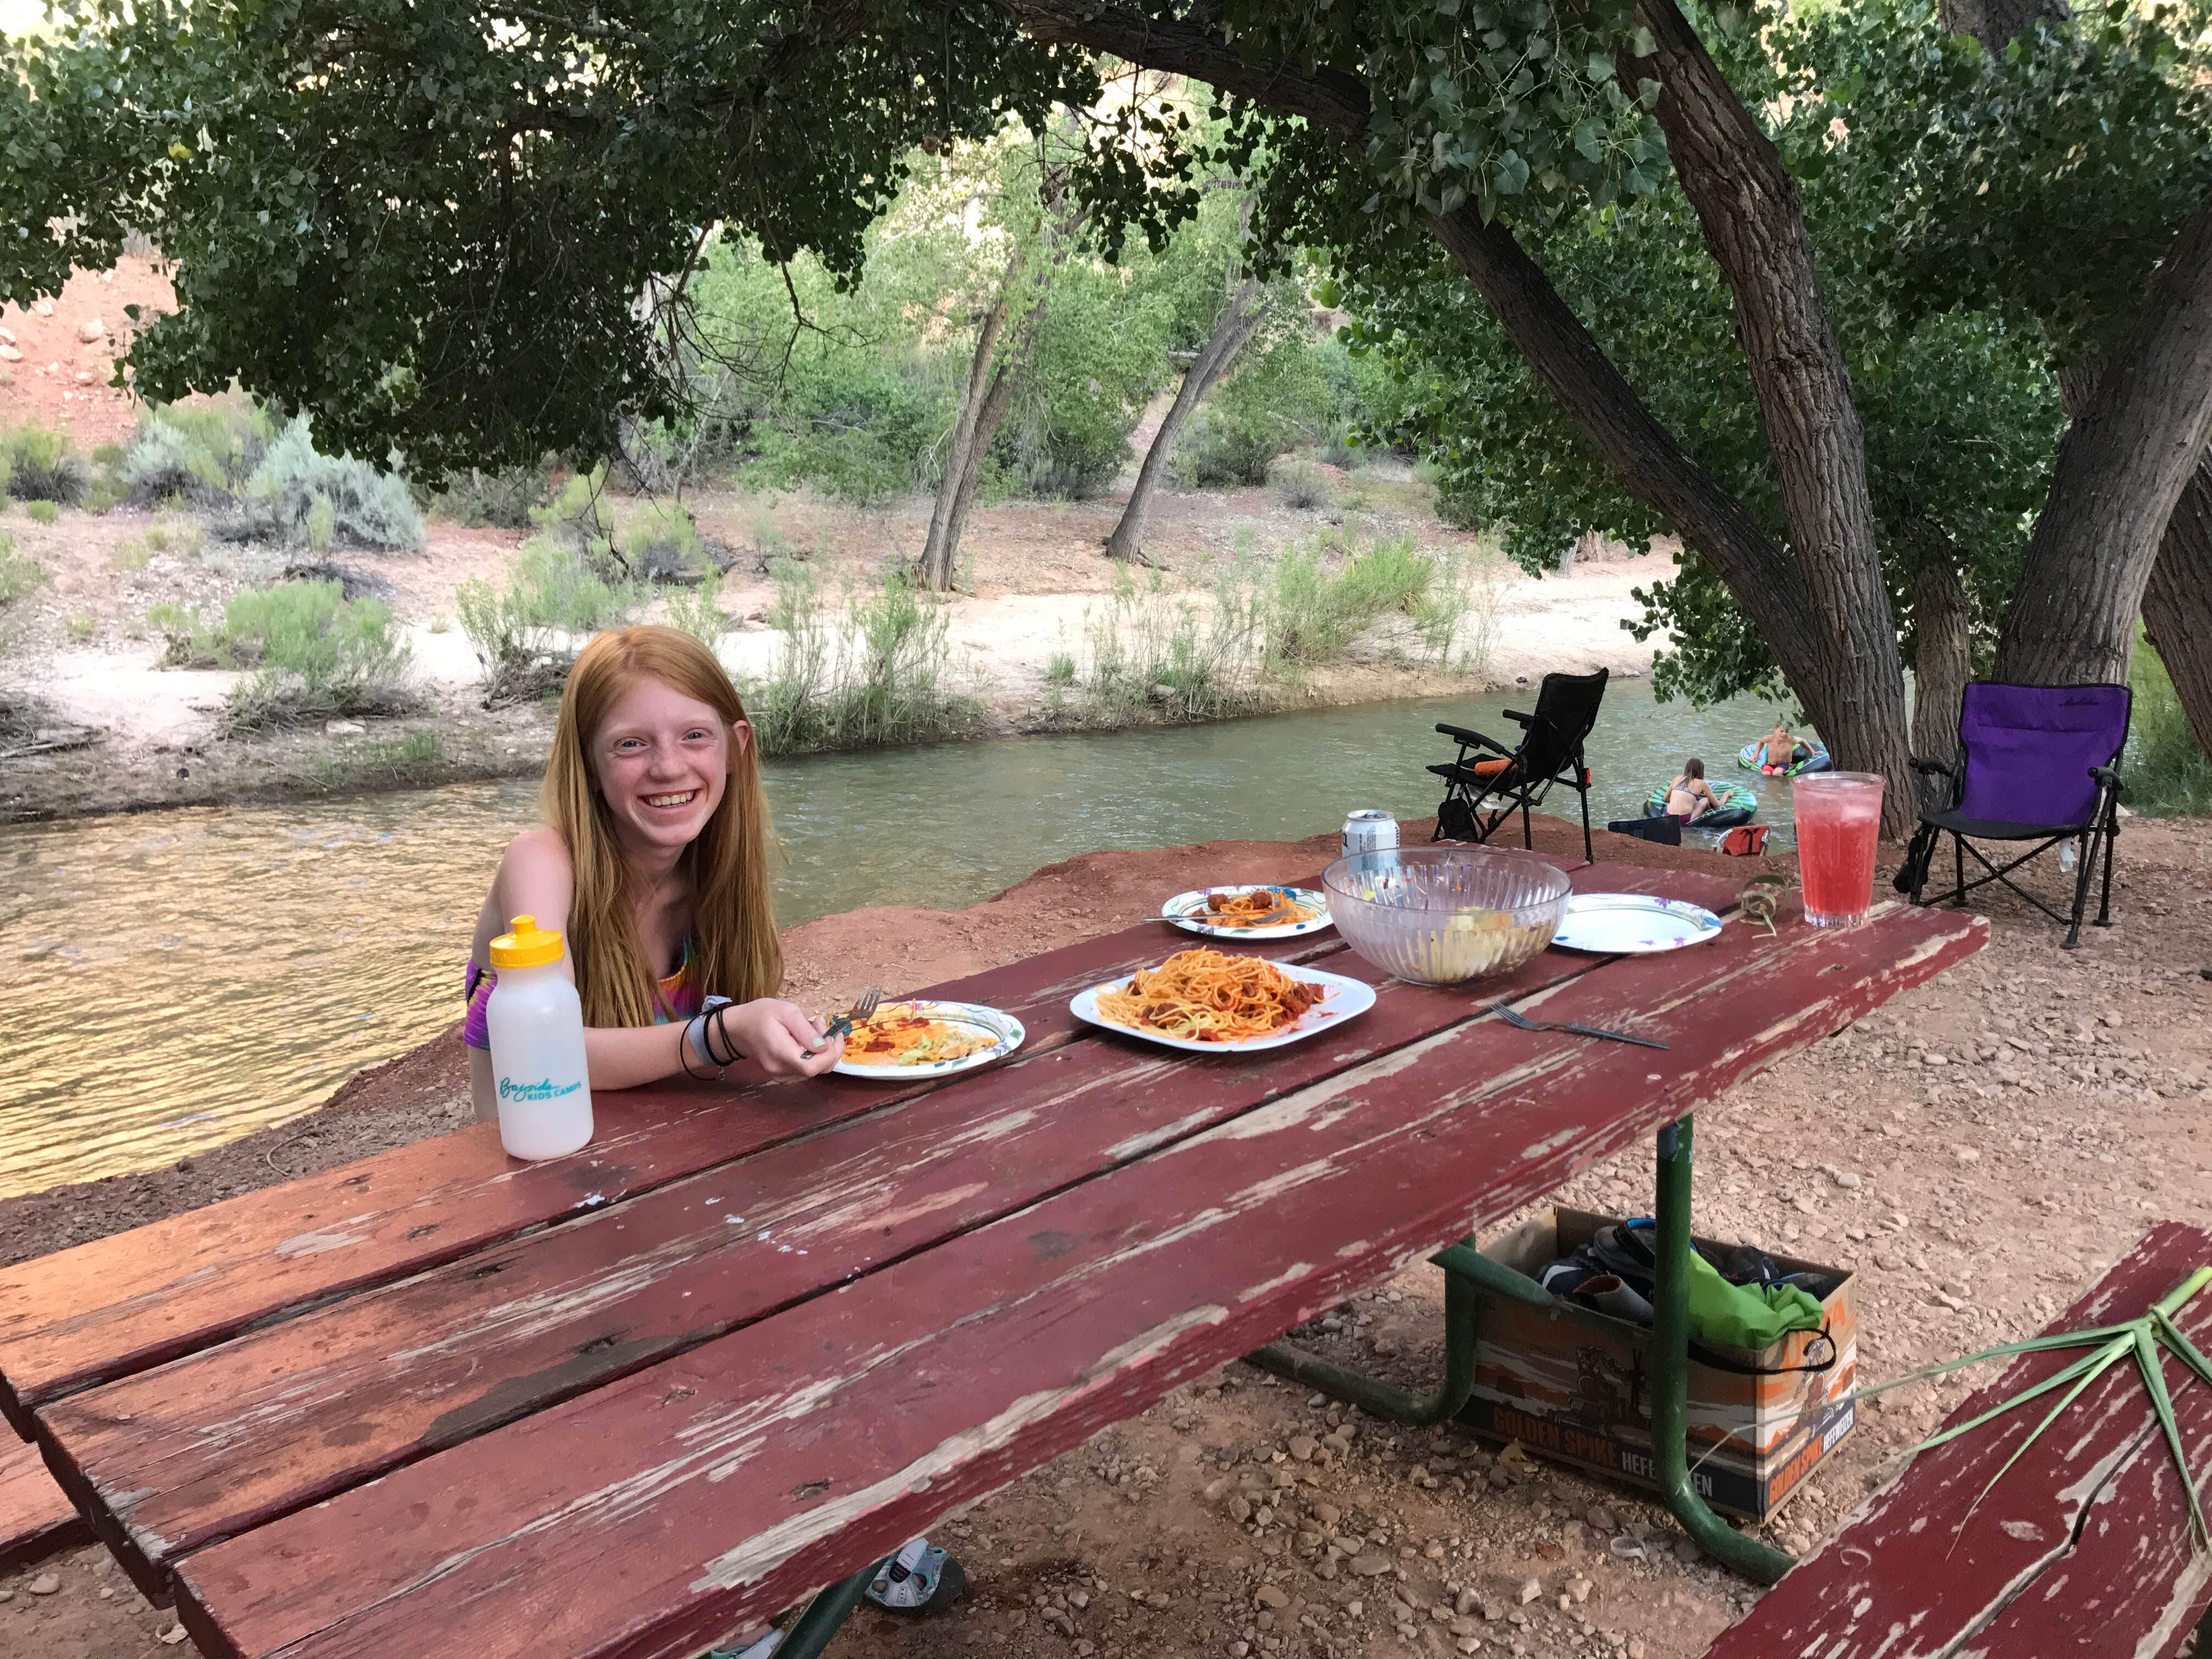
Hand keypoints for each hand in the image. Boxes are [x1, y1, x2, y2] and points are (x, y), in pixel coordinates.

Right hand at [713, 999, 843, 1077]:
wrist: (737, 1029)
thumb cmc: (759, 1016)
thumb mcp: (784, 1012)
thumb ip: (805, 1030)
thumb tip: (823, 1046)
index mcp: (781, 1054)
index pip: (813, 1067)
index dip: (829, 1051)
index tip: (827, 1030)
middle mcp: (782, 1070)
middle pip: (819, 1070)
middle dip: (830, 1048)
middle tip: (821, 1024)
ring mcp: (782, 1076)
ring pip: (816, 1070)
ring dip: (823, 1050)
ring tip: (812, 1027)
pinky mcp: (784, 1075)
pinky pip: (807, 1069)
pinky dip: (814, 1056)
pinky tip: (807, 1040)